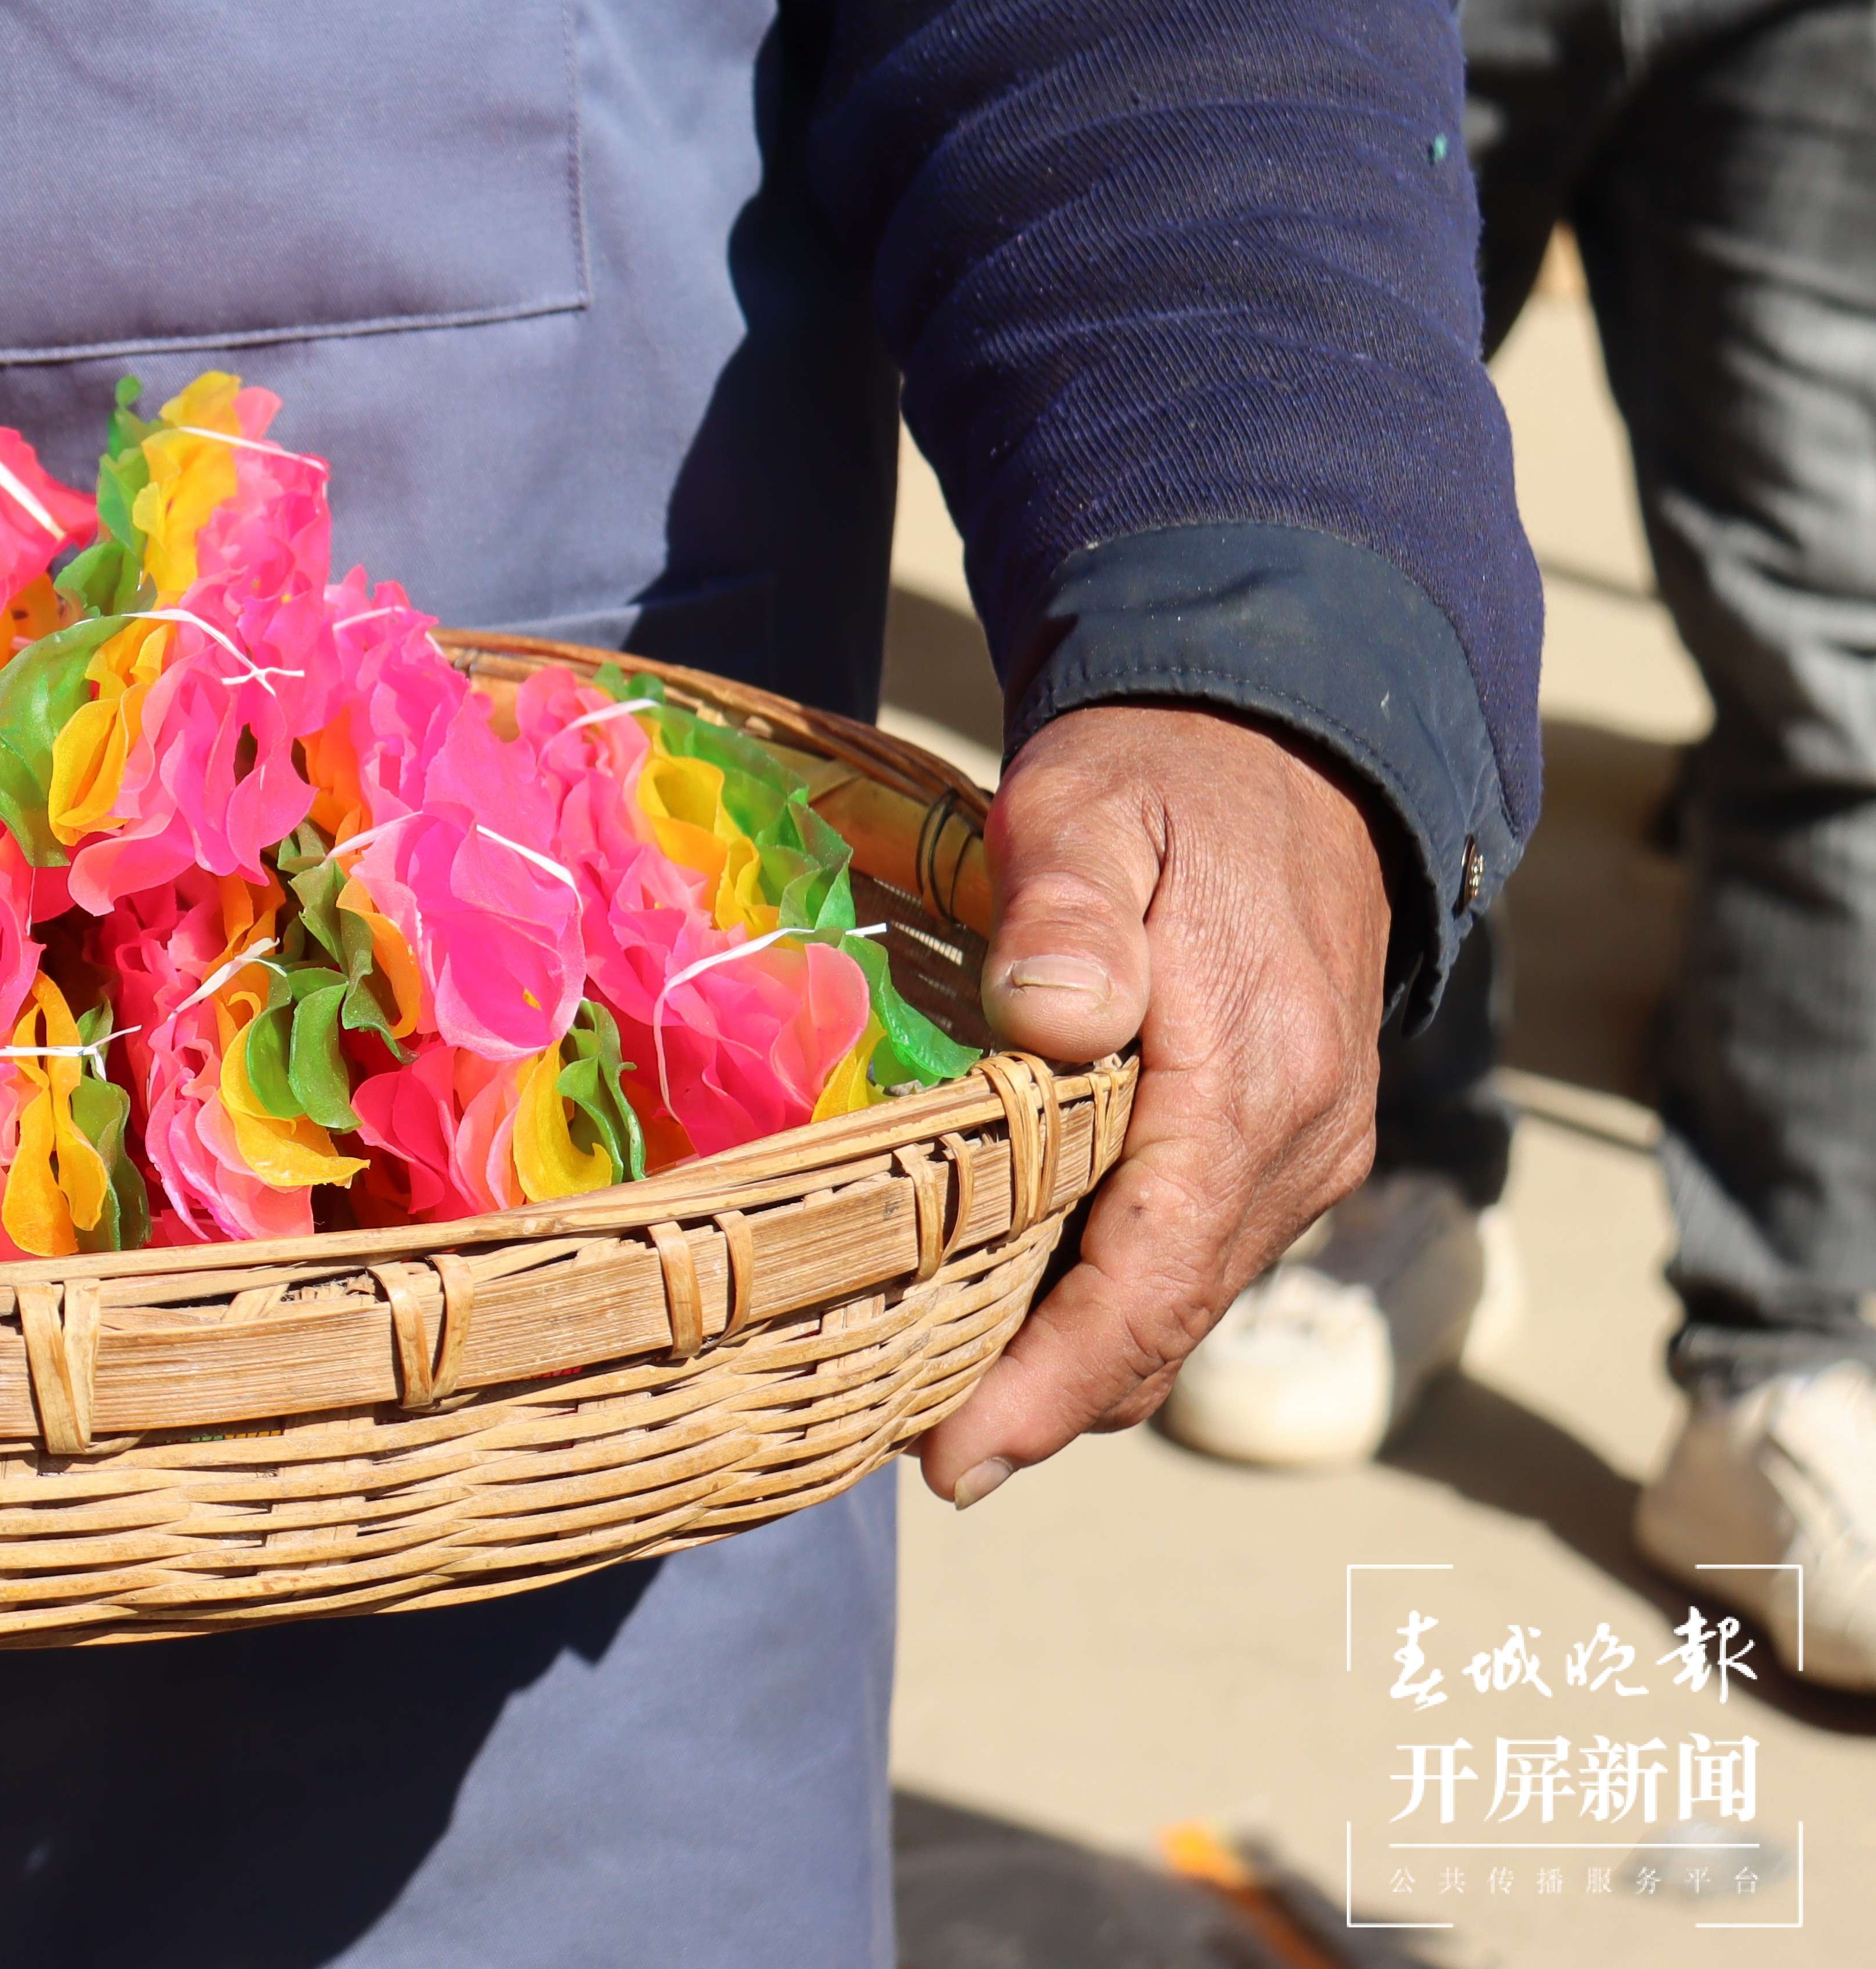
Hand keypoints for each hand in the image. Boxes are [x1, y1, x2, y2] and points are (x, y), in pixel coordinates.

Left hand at [912, 702, 1388, 1504]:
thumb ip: (1067, 910)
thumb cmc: (1166, 782)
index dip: (1051, 1383)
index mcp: (1250, 1080)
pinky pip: (1190, 1257)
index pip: (1149, 1279)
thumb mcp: (1093, 810)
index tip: (955, 1459)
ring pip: (1177, 1303)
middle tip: (906, 1452)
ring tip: (936, 1404)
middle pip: (1160, 1320)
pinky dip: (1107, 1304)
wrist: (1290, 748)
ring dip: (1072, 1363)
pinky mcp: (1284, 1145)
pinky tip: (1011, 1314)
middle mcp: (1296, 1142)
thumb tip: (1051, 1015)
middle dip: (1043, 1402)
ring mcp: (1301, 1151)